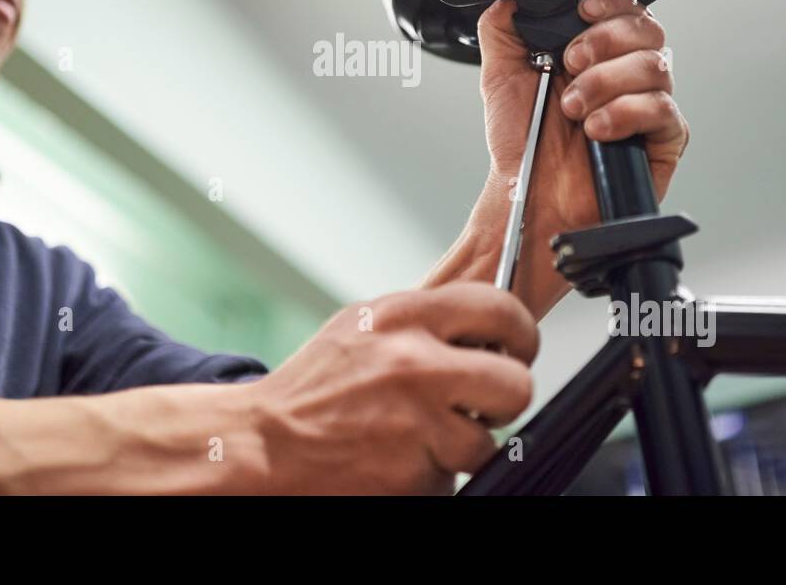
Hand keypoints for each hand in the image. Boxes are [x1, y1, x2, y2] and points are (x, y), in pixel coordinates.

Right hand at [248, 283, 537, 493]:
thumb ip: (424, 322)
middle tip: (483, 402)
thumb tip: (485, 329)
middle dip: (505, 398)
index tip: (517, 348)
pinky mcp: (416, 474)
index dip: (520, 334)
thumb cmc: (314, 389)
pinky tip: (400, 458)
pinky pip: (454, 476)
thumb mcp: (364, 328)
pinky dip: (434, 473)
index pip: (501, 310)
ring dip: (464, 443)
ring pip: (489, 439)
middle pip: (516, 382)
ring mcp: (418, 423)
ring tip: (422, 434)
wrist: (265, 445)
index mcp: (404, 317)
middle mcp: (415, 364)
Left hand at [469, 0, 689, 314]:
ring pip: (656, 65)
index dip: (609, 4)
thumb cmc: (522, 146)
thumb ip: (503, 30)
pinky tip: (597, 129)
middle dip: (604, 40)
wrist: (530, 196)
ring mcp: (647, 105)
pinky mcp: (663, 139)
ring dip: (605, 81)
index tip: (582, 11)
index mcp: (596, 55)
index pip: (625, 10)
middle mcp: (626, 76)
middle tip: (570, 64)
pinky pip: (663, 109)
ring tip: (574, 108)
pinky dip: (624, 113)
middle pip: (648, 29)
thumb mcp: (500, 78)